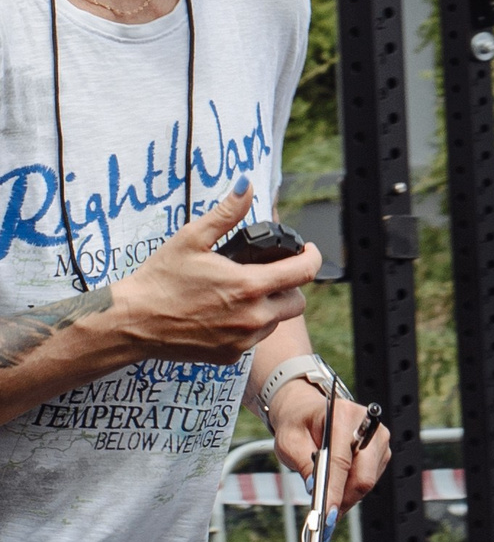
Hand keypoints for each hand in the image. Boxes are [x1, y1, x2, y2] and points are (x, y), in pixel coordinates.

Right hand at [109, 180, 322, 367]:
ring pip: (276, 321)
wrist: (134, 321)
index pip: (303, 273)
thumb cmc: (160, 279)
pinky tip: (225, 313)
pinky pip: (254, 339)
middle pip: (297, 302)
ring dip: (268, 307)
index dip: (312, 258)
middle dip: (288, 286)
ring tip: (240, 293)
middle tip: (266, 274)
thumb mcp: (191, 238)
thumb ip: (225, 214)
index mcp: (248, 286)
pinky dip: (248, 325)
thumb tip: (245, 186)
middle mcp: (253, 317)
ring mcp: (244, 340)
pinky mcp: (232, 355)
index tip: (307, 251)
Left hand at [271, 384, 390, 521]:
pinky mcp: (381, 453)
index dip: (334, 489)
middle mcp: (367, 425)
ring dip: (346, 495)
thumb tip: (317, 491)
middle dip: (343, 499)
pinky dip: (351, 490)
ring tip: (327, 500)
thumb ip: (303, 464)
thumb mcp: (289, 442)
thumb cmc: (298, 424)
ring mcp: (378, 440)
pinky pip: (369, 480)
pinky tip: (337, 489)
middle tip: (326, 516)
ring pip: (367, 481)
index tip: (327, 512)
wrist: (308, 413)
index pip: (342, 460)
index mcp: (343, 415)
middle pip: (363, 475)